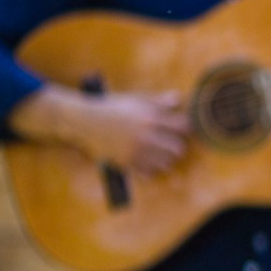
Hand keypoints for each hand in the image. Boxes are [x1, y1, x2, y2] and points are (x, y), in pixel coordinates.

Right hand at [68, 90, 188, 174]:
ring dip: (166, 158)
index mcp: (151, 117)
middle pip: (178, 148)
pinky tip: (147, 160)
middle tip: (173, 144)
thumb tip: (179, 98)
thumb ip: (158, 101)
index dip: (186, 128)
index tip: (181, 128)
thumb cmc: (112, 107)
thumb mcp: (135, 100)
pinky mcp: (125, 162)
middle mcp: (146, 135)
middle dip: (178, 146)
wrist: (85, 121)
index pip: (183, 127)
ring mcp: (136, 150)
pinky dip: (152, 168)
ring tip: (161, 153)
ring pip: (165, 162)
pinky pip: (149, 172)